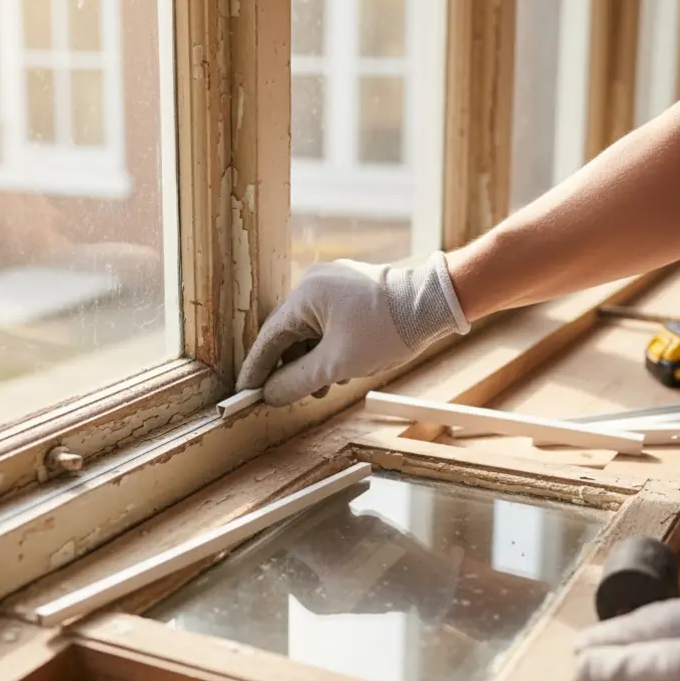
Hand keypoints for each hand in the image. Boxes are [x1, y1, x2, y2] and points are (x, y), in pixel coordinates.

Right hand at [236, 252, 469, 405]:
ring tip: (320, 388)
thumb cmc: (388, 330)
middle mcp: (315, 283)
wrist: (434, 303)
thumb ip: (297, 381)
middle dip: (289, 368)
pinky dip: (328, 347)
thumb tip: (270, 394)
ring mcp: (335, 283)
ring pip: (310, 330)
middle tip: (284, 397)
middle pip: (289, 333)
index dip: (256, 369)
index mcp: (305, 295)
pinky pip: (329, 322)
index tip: (244, 392)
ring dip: (311, 360)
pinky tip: (338, 370)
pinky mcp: (353, 289)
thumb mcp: (337, 364)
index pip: (269, 337)